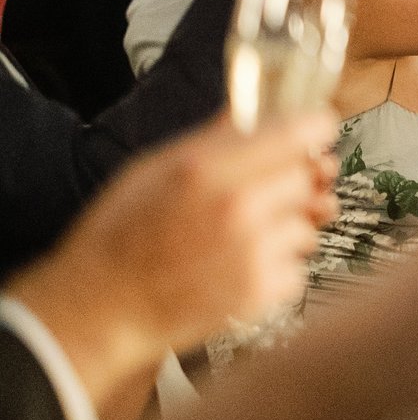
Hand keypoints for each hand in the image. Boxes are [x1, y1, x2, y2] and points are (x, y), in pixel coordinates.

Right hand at [13, 110, 337, 390]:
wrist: (100, 309)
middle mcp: (237, 207)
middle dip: (291, 183)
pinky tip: (237, 269)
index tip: (316, 133)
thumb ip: (213, 138)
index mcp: (207, 169)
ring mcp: (252, 252)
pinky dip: (276, 270)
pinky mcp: (259, 292)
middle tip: (262, 194)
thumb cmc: (119, 236)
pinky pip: (297, 268)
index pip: (297, 133)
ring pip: (307, 226)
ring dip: (285, 229)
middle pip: (307, 178)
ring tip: (239, 238)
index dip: (313, 130)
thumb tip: (256, 110)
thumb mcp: (153, 169)